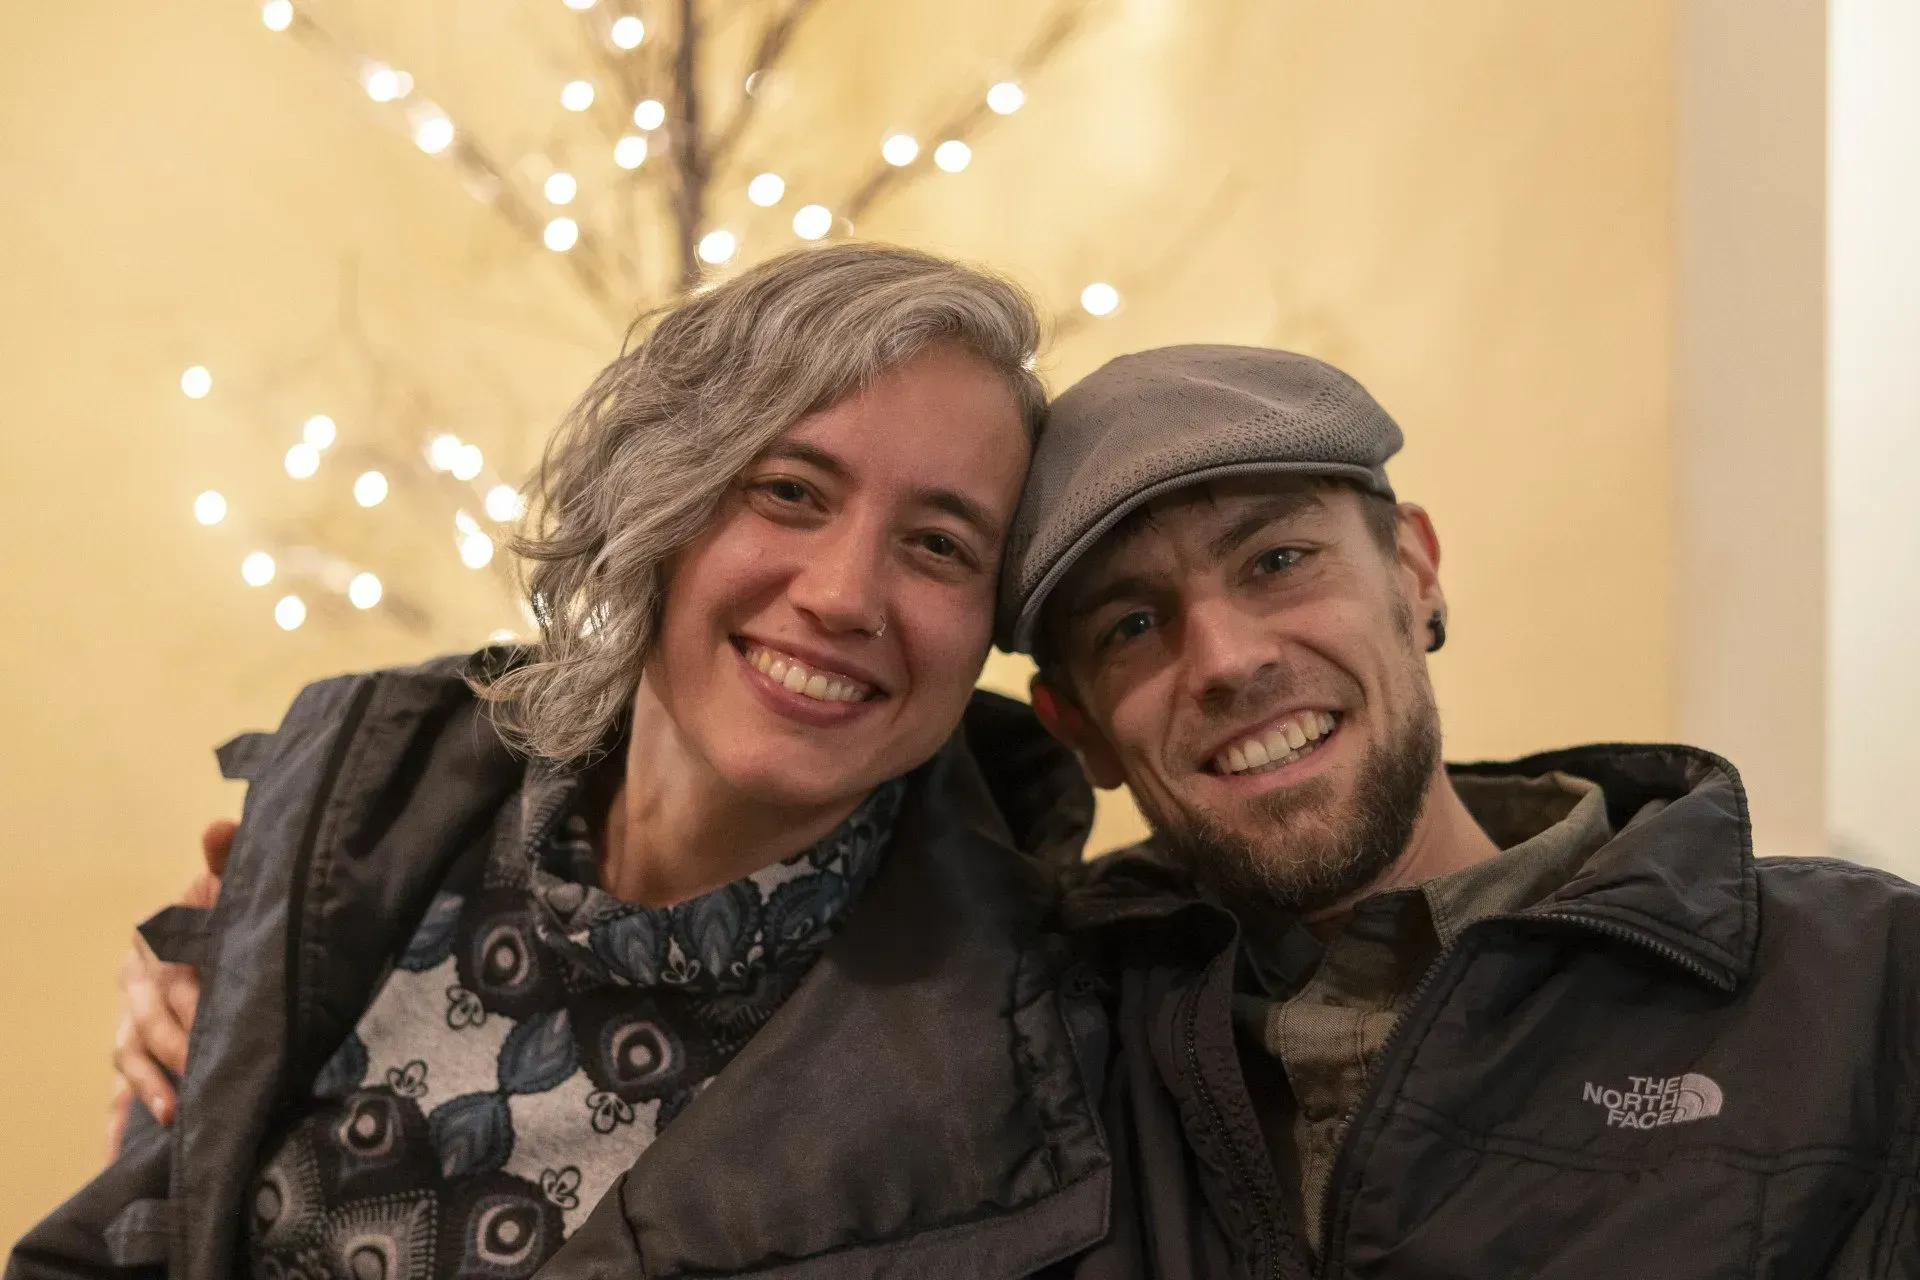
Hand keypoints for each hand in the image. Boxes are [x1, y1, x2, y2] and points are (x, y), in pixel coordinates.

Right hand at [106, 819, 233, 1158]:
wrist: (215, 922)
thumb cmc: (224, 908)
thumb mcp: (226, 884)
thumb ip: (223, 859)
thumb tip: (220, 825)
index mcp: (155, 942)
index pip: (168, 977)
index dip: (185, 1006)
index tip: (206, 1030)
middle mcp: (135, 982)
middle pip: (149, 1022)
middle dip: (175, 1053)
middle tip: (204, 1082)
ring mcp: (129, 1019)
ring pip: (129, 1057)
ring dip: (146, 1089)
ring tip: (170, 1116)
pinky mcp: (133, 1052)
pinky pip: (120, 1089)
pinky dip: (117, 1123)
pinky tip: (115, 1158)